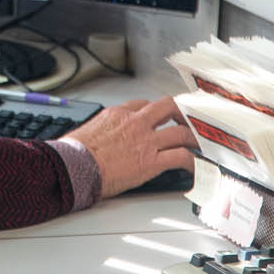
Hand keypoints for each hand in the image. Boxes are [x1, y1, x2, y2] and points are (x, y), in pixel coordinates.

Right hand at [68, 97, 197, 197]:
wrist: (74, 167)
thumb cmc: (74, 153)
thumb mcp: (87, 130)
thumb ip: (101, 129)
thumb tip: (100, 137)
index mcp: (118, 114)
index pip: (143, 105)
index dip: (155, 111)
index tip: (160, 118)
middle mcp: (135, 123)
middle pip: (169, 106)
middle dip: (182, 113)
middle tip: (188, 121)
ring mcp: (146, 141)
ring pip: (181, 132)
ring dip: (193, 139)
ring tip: (198, 146)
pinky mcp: (152, 161)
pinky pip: (181, 157)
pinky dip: (192, 162)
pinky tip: (195, 167)